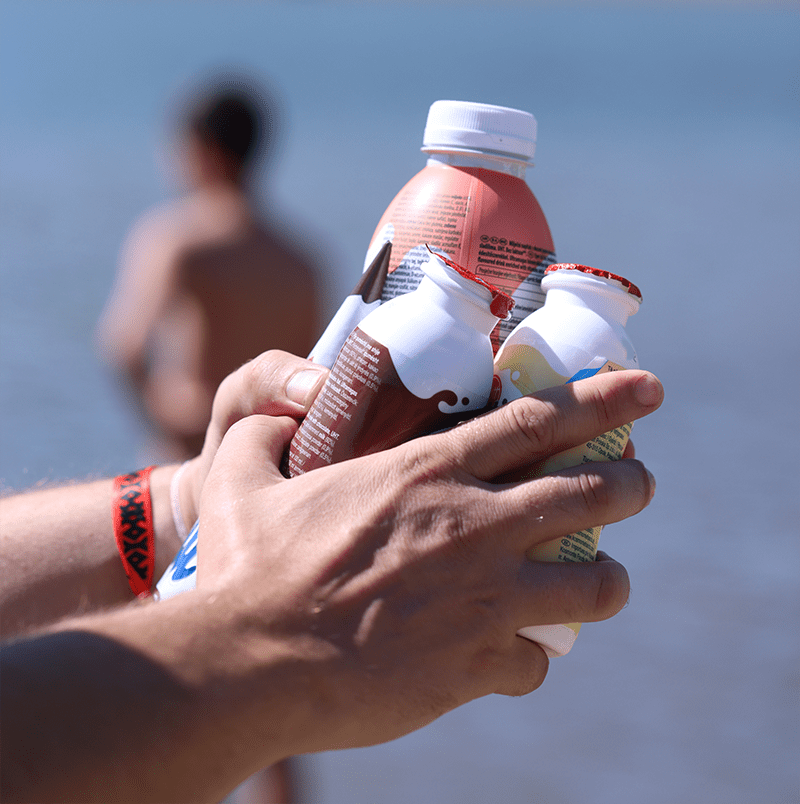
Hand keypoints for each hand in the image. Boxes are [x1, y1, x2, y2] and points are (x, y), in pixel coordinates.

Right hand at [193, 369, 660, 755]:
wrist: (247, 666)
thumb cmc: (244, 568)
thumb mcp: (241, 473)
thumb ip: (262, 426)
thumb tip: (277, 408)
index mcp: (427, 470)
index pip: (538, 420)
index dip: (603, 399)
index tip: (644, 388)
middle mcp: (470, 525)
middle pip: (588, 492)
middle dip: (630, 482)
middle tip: (641, 479)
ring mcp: (482, 598)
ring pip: (592, 582)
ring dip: (607, 577)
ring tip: (605, 577)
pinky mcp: (474, 666)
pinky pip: (535, 660)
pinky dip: (532, 654)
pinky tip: (514, 654)